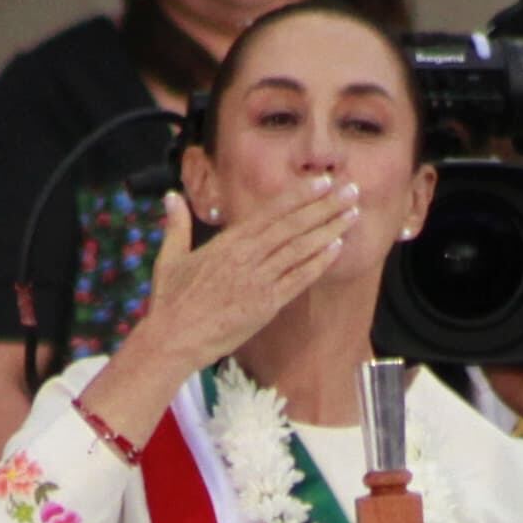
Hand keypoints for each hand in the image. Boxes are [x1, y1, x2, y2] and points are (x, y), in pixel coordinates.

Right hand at [120, 182, 359, 379]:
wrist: (173, 340)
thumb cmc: (170, 302)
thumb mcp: (170, 258)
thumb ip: (176, 225)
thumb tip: (170, 197)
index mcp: (227, 242)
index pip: (271, 212)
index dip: (299, 195)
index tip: (322, 182)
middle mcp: (247, 257)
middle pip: (293, 226)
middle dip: (324, 206)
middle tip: (351, 190)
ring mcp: (259, 281)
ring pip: (300, 250)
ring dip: (329, 230)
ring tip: (352, 214)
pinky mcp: (266, 306)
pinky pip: (298, 281)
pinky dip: (318, 264)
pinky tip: (336, 249)